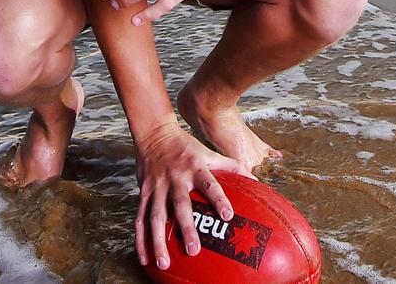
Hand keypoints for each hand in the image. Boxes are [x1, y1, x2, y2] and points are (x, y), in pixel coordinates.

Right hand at [134, 121, 254, 269]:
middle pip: (181, 204)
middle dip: (186, 228)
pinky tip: (144, 257)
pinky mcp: (144, 191)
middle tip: (193, 250)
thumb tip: (255, 181)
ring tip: (165, 262)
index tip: (228, 216)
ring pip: (156, 216)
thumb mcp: (209, 152)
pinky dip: (141, 238)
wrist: (154, 133)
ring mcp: (158, 186)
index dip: (219, 198)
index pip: (209, 184)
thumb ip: (231, 166)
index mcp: (195, 167)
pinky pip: (140, 217)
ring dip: (159, 241)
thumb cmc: (186, 146)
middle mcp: (176, 177)